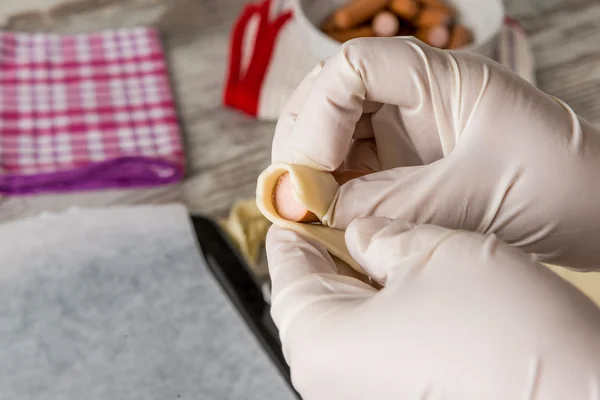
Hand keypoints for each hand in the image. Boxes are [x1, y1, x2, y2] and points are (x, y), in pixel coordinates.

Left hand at [267, 219, 599, 398]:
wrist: (572, 396)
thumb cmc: (502, 336)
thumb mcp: (430, 254)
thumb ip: (381, 237)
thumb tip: (362, 233)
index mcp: (319, 341)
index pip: (286, 268)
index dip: (297, 226)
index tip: (301, 206)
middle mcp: (328, 378)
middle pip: (315, 295)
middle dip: (333, 251)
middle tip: (353, 216)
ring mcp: (360, 391)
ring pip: (346, 318)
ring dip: (363, 279)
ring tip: (388, 244)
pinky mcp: (393, 396)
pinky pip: (372, 344)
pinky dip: (383, 309)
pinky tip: (410, 284)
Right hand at [271, 37, 599, 269]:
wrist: (596, 210)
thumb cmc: (558, 184)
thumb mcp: (471, 195)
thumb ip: (389, 203)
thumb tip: (324, 214)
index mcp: (439, 76)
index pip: (354, 67)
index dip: (320, 115)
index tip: (312, 171)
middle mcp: (416, 95)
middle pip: (331, 97)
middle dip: (304, 144)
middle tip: (292, 196)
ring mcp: (408, 129)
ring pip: (336, 135)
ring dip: (313, 171)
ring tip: (306, 213)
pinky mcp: (406, 162)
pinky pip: (354, 167)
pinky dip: (333, 191)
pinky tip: (329, 217)